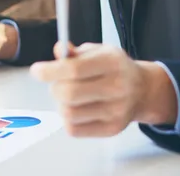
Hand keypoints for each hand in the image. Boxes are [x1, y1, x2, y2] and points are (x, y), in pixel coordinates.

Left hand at [30, 42, 177, 136]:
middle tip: (56, 82)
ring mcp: (116, 111)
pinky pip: (74, 130)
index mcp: (111, 62)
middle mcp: (116, 87)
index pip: (74, 69)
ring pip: (69, 113)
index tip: (36, 71)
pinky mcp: (112, 130)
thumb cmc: (114, 67)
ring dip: (60, 103)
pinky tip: (76, 107)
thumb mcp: (98, 50)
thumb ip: (75, 52)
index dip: (50, 71)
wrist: (142, 89)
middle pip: (69, 94)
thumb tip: (57, 50)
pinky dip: (67, 118)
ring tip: (67, 95)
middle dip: (54, 87)